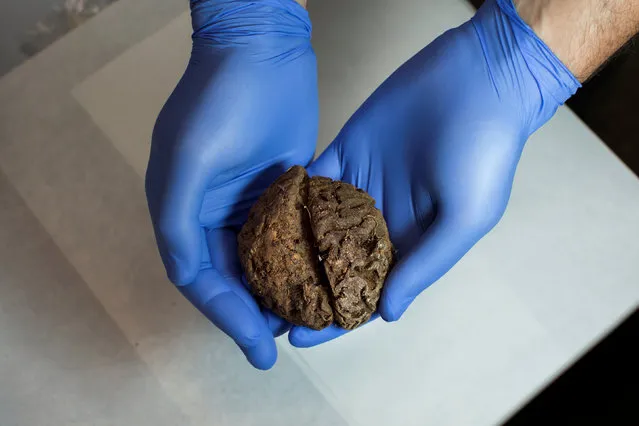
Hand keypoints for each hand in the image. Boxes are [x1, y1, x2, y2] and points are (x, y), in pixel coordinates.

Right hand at [145, 0, 316, 368]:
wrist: (262, 48)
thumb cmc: (221, 97)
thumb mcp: (189, 159)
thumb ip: (179, 221)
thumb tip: (185, 276)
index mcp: (180, 210)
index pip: (200, 278)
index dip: (226, 317)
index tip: (258, 348)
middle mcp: (209, 212)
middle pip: (229, 276)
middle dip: (253, 312)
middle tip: (279, 344)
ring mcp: (246, 202)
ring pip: (259, 262)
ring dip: (277, 292)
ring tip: (302, 323)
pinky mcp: (279, 190)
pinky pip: (285, 237)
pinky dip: (296, 262)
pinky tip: (316, 282)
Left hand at [289, 0, 578, 346]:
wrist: (478, 78)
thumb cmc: (483, 152)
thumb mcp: (465, 217)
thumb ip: (425, 264)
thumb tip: (388, 313)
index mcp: (410, 243)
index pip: (367, 290)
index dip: (336, 318)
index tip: (299, 338)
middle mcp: (379, 219)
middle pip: (333, 264)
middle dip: (301, 288)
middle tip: (262, 309)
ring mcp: (360, 184)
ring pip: (315, 226)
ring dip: (287, 248)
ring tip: (251, 273)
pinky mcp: (345, 150)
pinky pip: (310, 180)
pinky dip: (287, 198)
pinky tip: (260, 220)